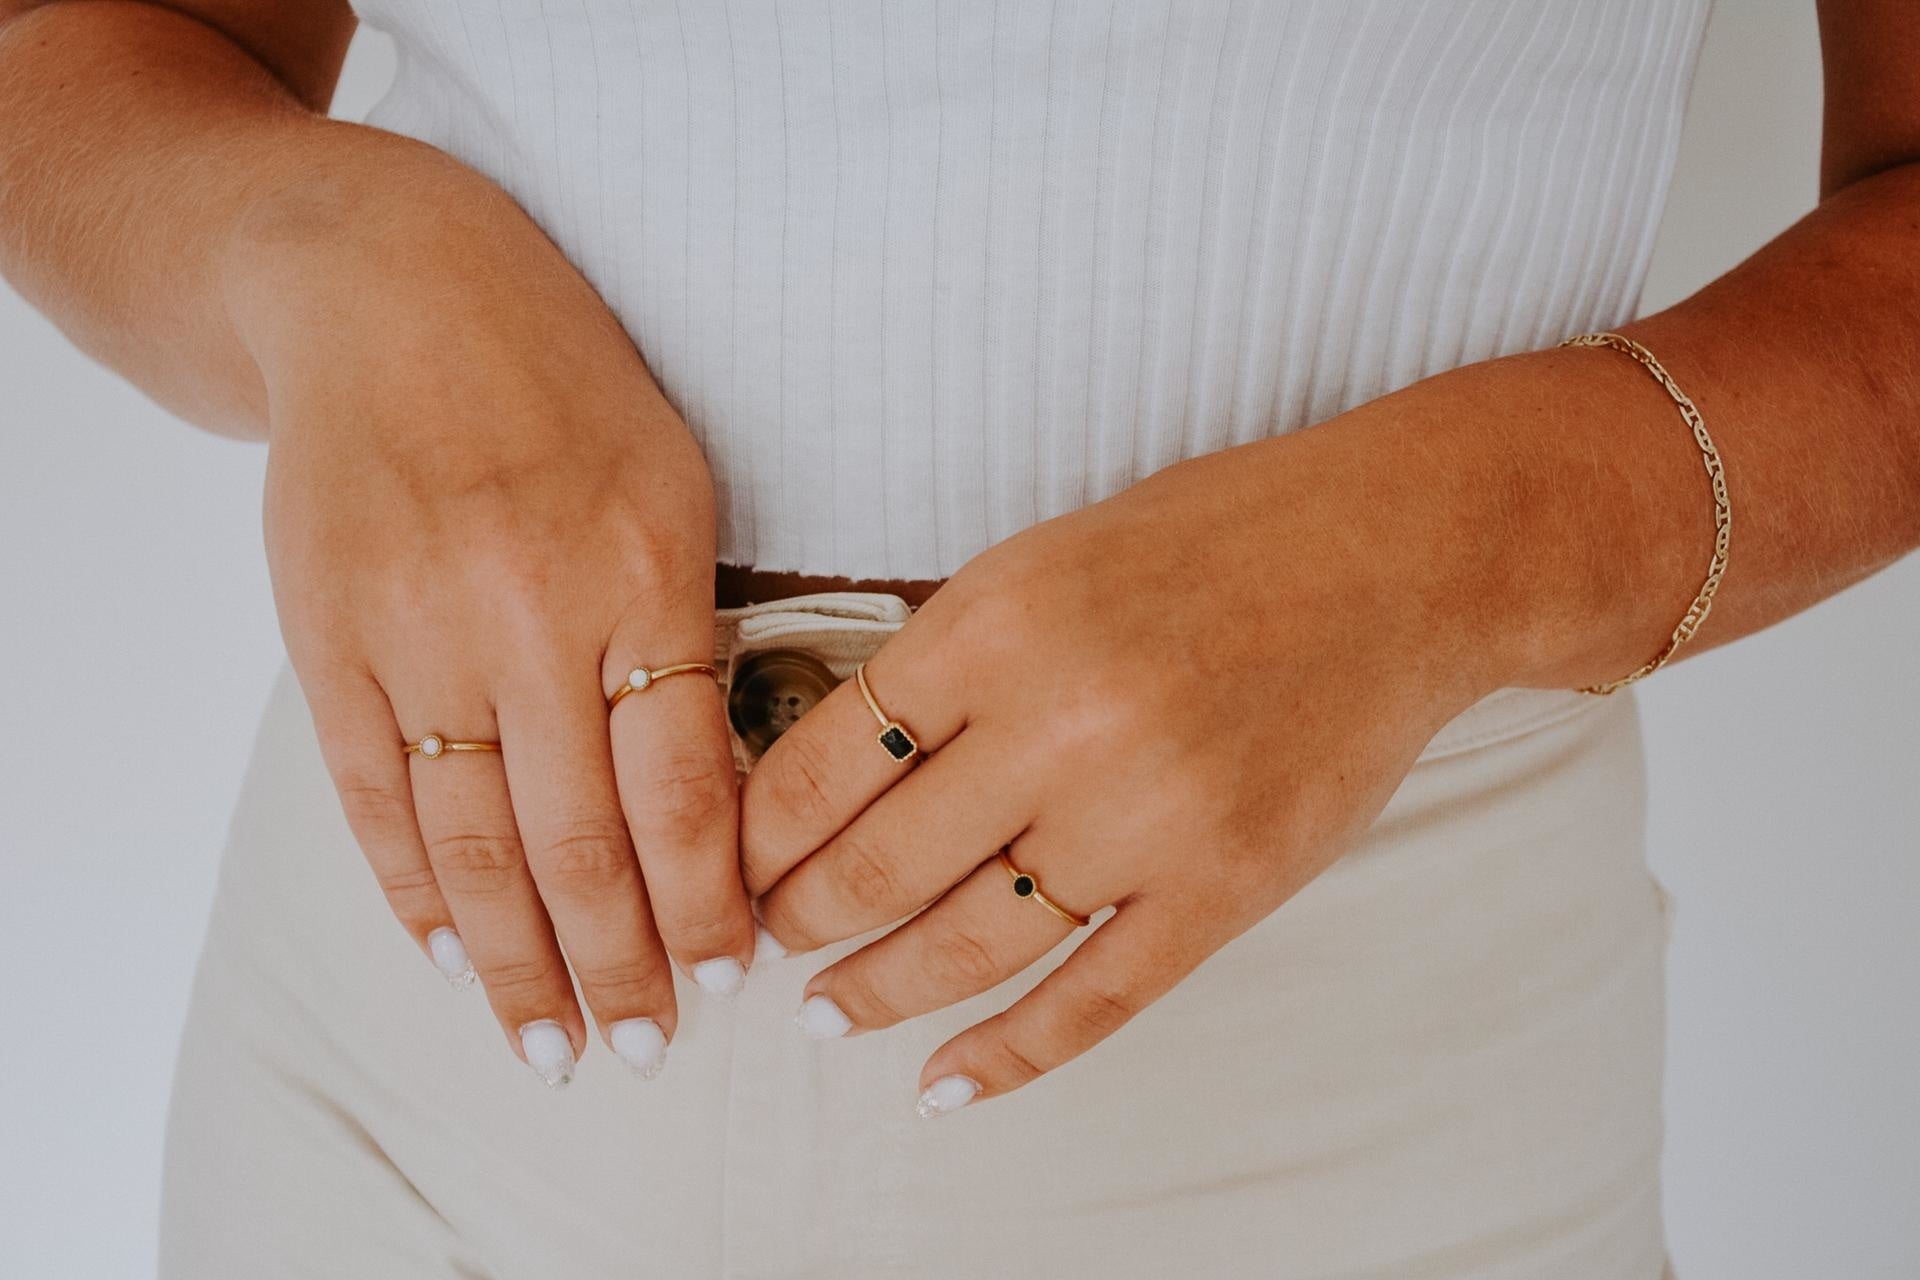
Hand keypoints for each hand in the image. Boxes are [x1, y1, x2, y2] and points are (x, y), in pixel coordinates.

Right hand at [244, 189, 750, 1082]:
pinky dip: (411, 890)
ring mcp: (413, 629)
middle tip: (641, 1051)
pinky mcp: (327, 635)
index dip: (706, 902)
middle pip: (580, 842)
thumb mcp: (676, 481)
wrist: (387, 290)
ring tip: (549, 1045)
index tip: (729, 977)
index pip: (686, 789)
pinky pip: (373, 794)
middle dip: (618, 966)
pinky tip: (448, 955)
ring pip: (472, 842)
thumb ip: (691, 632)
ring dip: (514, 961)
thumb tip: (710, 797)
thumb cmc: (563, 383)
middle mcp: (527, 613)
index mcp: (644, 571)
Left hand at [740, 412, 1523, 1109]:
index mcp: (995, 625)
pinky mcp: (1224, 888)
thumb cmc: (1213, 543)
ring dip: (876, 993)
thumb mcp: (1043, 558)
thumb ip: (943, 659)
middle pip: (876, 864)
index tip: (733, 862)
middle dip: (796, 918)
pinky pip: (1092, 1000)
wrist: (1396, 558)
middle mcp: (1060, 726)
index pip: (821, 761)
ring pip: (968, 946)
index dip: (754, 832)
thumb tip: (834, 767)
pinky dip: (1008, 1056)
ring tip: (826, 1013)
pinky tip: (945, 1083)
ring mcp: (1147, 818)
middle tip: (764, 942)